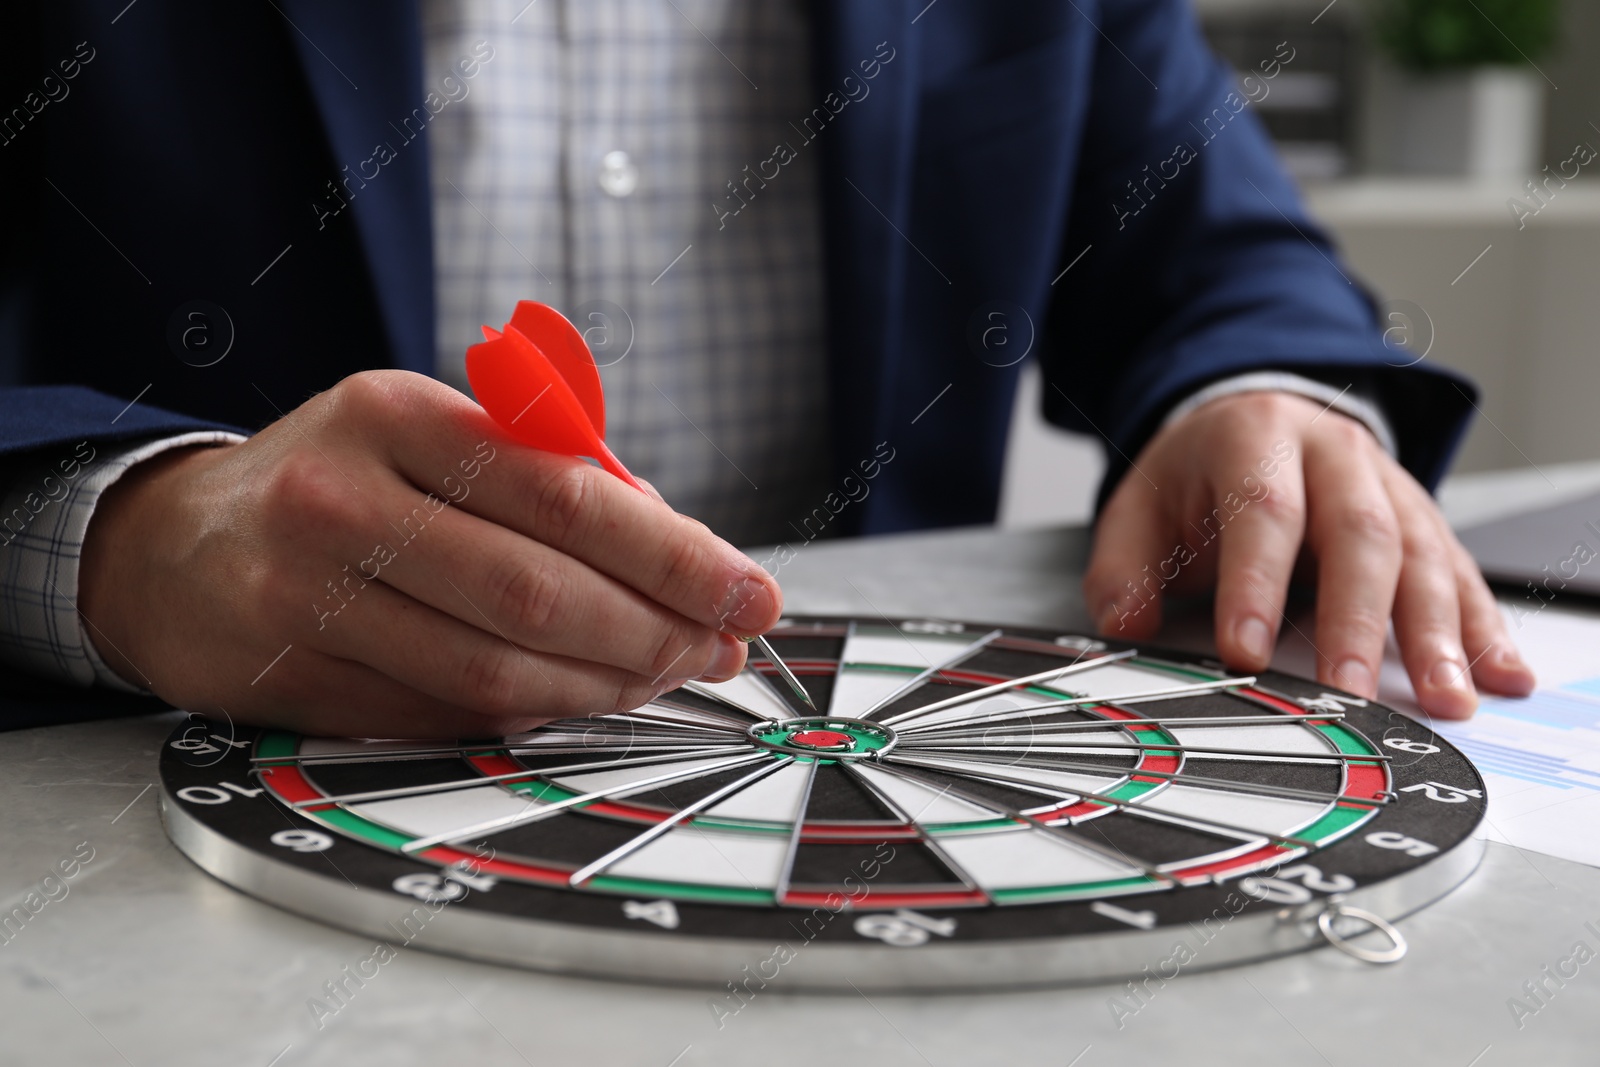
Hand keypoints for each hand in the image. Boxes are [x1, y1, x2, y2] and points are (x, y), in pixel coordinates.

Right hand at [79, 371, 781, 735]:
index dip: (675, 555)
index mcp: (397, 413)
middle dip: (656, 631)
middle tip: (722, 647)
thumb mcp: (435, 434)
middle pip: (537, 591)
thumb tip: (682, 551)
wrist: (176, 544)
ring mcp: (307, 594)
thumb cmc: (345, 482)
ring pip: (494, 669)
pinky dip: (532, 715)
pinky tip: (582, 700)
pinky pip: (442, 714)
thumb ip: (551, 476)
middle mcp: (342, 498)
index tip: (751, 592)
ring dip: (605, 685)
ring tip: (666, 675)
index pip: (565, 493)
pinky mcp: (293, 676)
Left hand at [1083, 391, 1534, 717]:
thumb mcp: (1141, 503)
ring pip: (1422, 555)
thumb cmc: (1202, 472)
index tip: (1243, 652)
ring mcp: (1389, 485)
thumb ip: (1123, 567)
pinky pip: (1460, 573)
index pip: (1261, 509)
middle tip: (1349, 689)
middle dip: (1355, 619)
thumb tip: (1124, 623)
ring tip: (1442, 699)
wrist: (1260, 416)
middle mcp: (1335, 454)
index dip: (1255, 583)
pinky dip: (1481, 628)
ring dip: (1436, 633)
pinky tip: (1498, 674)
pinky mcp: (1424, 521)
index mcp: (1257, 437)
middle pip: (1358, 534)